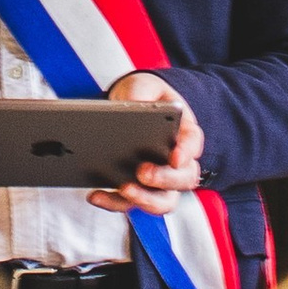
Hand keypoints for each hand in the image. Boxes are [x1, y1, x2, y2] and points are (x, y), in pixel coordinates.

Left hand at [92, 70, 206, 215]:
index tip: (175, 157)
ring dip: (146, 200)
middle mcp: (178, 162)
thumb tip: (133, 106)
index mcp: (184, 132)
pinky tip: (94, 195)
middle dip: (165, 179)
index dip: (187, 152)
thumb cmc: (143, 94)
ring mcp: (160, 180)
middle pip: (185, 178)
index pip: (193, 143)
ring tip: (123, 188)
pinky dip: (113, 203)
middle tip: (142, 172)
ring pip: (164, 201)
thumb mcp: (143, 85)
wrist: (130, 105)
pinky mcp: (137, 190)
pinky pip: (130, 204)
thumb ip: (141, 92)